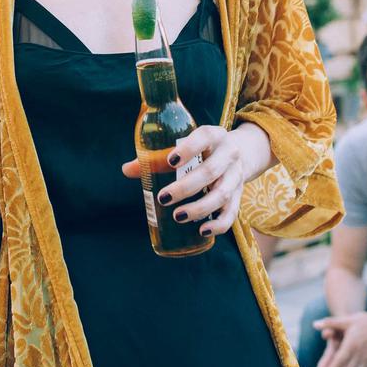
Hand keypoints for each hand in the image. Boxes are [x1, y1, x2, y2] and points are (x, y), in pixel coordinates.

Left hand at [122, 125, 243, 237]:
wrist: (238, 153)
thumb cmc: (200, 150)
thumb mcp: (184, 146)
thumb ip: (156, 158)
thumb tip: (127, 170)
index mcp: (214, 135)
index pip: (204, 136)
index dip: (189, 148)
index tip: (170, 161)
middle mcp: (229, 154)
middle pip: (210, 171)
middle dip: (186, 187)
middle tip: (163, 198)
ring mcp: (236, 175)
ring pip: (222, 194)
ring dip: (200, 207)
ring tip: (178, 216)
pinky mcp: (239, 195)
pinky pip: (232, 213)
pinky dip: (218, 224)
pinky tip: (202, 230)